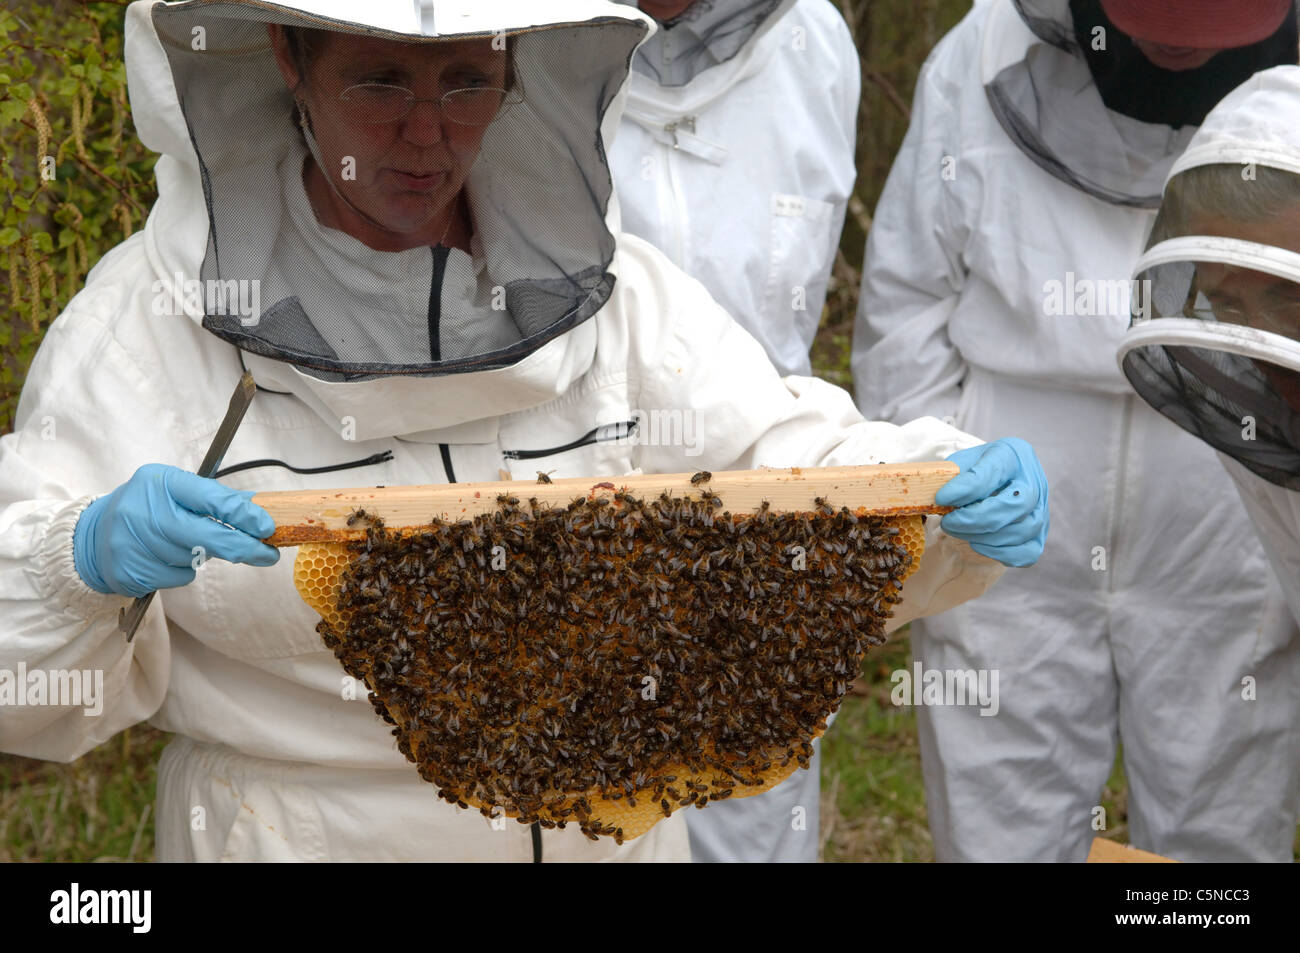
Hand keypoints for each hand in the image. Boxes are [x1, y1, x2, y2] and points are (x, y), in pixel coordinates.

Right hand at [73, 463, 279, 596]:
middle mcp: (144, 511)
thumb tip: (259, 509)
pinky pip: (178, 576)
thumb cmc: (146, 507)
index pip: (210, 498)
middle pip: (207, 536)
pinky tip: (164, 557)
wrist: (92, 535)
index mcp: (160, 482)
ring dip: (202, 555)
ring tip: (181, 542)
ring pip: (194, 558)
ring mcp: (133, 543)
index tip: (266, 527)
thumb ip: (214, 498)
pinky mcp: (131, 571)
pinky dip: (181, 570)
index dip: (243, 515)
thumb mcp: (175, 490)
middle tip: (267, 554)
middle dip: (242, 547)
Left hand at [934, 438, 1048, 566]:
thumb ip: (951, 476)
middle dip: (976, 519)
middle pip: (1016, 504)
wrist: (992, 486)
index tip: (940, 499)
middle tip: (948, 522)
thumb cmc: (972, 473)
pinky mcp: (1039, 536)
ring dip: (983, 537)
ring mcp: (1041, 510)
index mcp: (1013, 454)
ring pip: (1021, 530)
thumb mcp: (960, 464)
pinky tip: (977, 544)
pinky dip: (999, 553)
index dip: (966, 488)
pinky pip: (1026, 553)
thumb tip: (938, 499)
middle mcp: (1034, 481)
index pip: (993, 472)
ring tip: (958, 531)